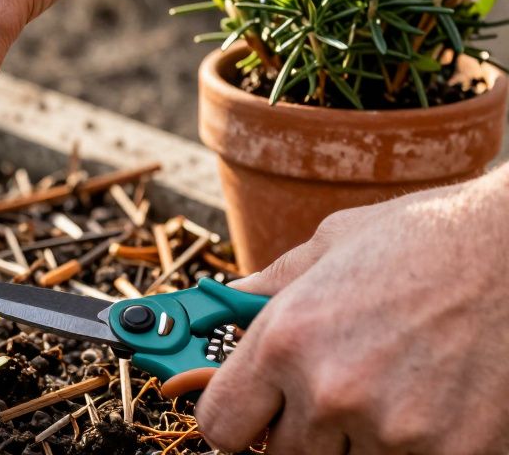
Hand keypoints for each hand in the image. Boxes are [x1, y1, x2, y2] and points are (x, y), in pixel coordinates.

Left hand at [197, 168, 508, 453]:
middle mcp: (329, 390)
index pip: (220, 425)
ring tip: (389, 386)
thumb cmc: (425, 238)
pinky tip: (430, 403)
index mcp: (285, 339)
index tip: (251, 415)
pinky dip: (412, 447)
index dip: (235, 421)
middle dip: (301, 428)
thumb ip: (272, 285)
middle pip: (284, 454)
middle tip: (334, 392)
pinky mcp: (451, 452)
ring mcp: (392, 428)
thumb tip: (228, 299)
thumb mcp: (332, 244)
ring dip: (358, 439)